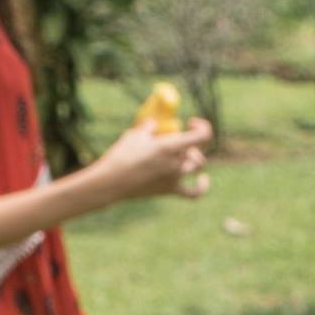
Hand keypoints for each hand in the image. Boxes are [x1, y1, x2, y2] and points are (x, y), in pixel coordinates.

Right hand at [92, 117, 212, 200]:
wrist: (111, 182)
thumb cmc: (121, 155)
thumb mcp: (136, 134)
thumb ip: (150, 126)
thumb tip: (155, 124)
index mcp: (171, 147)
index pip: (203, 136)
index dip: (202, 126)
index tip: (191, 122)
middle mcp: (177, 163)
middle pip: (197, 150)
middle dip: (190, 143)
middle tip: (174, 140)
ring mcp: (174, 178)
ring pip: (197, 166)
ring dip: (192, 157)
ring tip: (179, 153)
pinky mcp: (169, 190)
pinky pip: (193, 193)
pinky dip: (201, 186)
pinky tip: (203, 178)